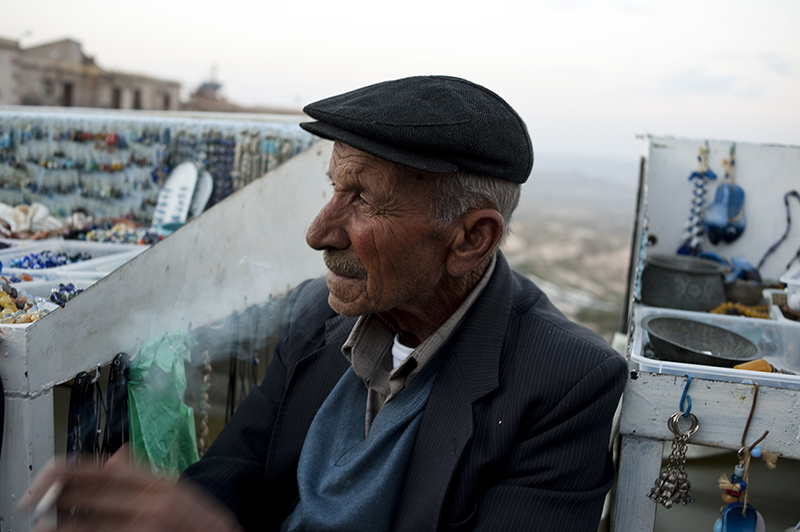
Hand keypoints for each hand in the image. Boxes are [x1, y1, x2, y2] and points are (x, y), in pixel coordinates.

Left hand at [19, 446, 243, 531]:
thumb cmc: (201, 523)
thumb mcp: (176, 491)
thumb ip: (143, 476)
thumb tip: (114, 457)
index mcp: (160, 483)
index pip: (106, 469)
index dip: (69, 472)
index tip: (45, 479)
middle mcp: (155, 503)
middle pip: (92, 496)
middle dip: (56, 501)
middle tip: (32, 505)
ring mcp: (150, 529)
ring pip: (90, 527)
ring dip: (61, 528)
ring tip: (41, 528)